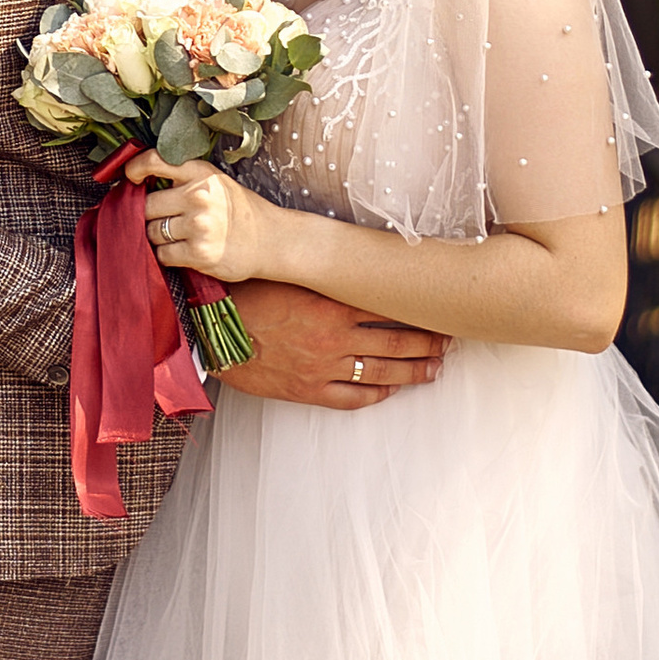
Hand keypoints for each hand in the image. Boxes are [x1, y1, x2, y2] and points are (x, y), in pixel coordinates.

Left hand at [124, 152, 277, 284]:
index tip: (129, 177)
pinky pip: (163, 254)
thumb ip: (182, 179)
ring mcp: (199, 226)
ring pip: (152, 231)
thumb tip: (137, 186)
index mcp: (201, 173)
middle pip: (147, 205)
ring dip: (158, 237)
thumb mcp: (215, 182)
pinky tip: (184, 250)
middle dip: (149, 214)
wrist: (271, 240)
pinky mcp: (199, 253)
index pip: (155, 161)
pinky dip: (168, 255)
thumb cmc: (238, 210)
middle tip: (164, 219)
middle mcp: (199, 196)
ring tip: (179, 236)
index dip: (134, 168)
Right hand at [212, 280, 446, 409]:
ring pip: (382, 371)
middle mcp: (334, 337)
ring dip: (413, 371)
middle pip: (396, 341)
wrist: (210, 334)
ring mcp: (324, 367)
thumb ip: (322, 273)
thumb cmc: (243, 298)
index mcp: (330, 304)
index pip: (389, 307)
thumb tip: (352, 262)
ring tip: (434, 369)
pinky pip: (353, 397)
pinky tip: (391, 390)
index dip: (418, 311)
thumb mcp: (287, 274)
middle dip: (427, 342)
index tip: (438, 309)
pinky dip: (375, 394)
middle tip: (448, 341)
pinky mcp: (309, 391)